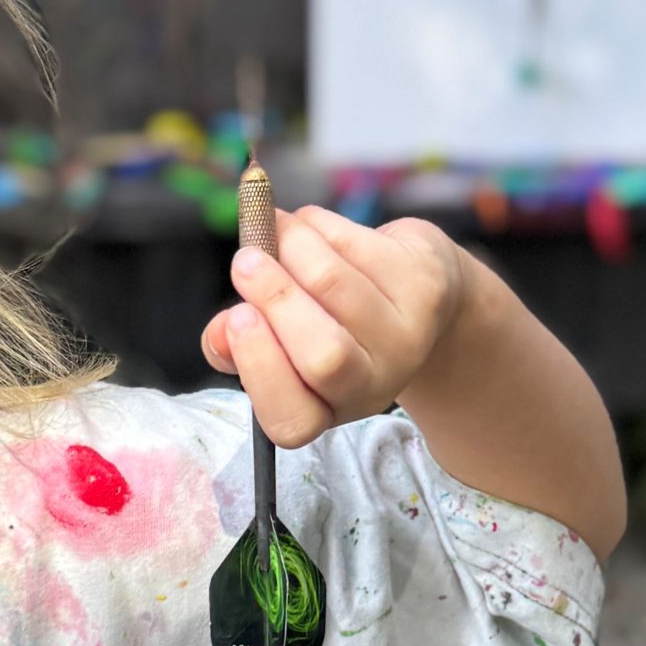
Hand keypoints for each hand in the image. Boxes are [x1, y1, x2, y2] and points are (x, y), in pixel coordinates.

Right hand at [201, 206, 471, 447]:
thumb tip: (219, 335)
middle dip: (276, 299)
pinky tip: (310, 225)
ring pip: (336, 286)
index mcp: (330, 406)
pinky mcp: (426, 288)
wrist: (413, 288)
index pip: (294, 419)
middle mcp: (375, 384)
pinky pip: (357, 246)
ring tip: (275, 230)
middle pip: (325, 356)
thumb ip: (238, 343)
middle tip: (245, 261)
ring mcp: (408, 338)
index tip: (236, 316)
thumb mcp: (284, 340)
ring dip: (292, 246)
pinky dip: (319, 226)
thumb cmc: (331, 316)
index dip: (260, 368)